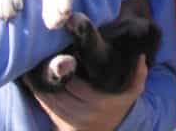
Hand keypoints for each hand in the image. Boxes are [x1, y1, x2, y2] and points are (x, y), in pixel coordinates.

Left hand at [28, 56, 146, 130]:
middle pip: (60, 89)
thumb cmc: (117, 108)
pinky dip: (39, 92)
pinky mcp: (58, 123)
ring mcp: (69, 120)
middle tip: (49, 54)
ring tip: (37, 64)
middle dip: (53, 72)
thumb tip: (140, 56)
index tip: (66, 52)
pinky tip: (34, 79)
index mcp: (99, 102)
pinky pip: (45, 106)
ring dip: (41, 82)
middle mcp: (82, 113)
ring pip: (49, 98)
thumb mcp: (131, 93)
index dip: (69, 67)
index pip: (76, 83)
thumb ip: (138, 75)